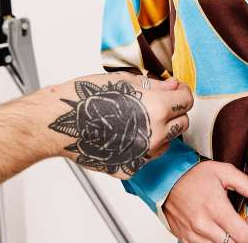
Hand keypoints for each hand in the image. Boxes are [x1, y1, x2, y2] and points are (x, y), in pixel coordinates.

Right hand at [47, 71, 192, 175]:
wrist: (61, 122)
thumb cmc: (89, 98)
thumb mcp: (127, 81)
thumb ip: (156, 86)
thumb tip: (173, 87)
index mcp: (156, 109)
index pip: (186, 101)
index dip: (181, 92)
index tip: (175, 90)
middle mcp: (154, 134)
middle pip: (183, 123)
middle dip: (175, 112)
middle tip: (159, 103)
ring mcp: (142, 154)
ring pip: (168, 142)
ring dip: (162, 130)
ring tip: (139, 119)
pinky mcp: (130, 167)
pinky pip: (148, 156)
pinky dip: (144, 145)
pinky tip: (126, 134)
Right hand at [163, 160, 247, 242]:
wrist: (166, 178)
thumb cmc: (193, 174)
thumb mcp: (224, 172)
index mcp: (215, 209)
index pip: (245, 235)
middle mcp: (204, 227)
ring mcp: (194, 236)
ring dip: (237, 241)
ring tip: (243, 227)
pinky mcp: (187, 240)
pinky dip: (222, 242)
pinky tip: (227, 231)